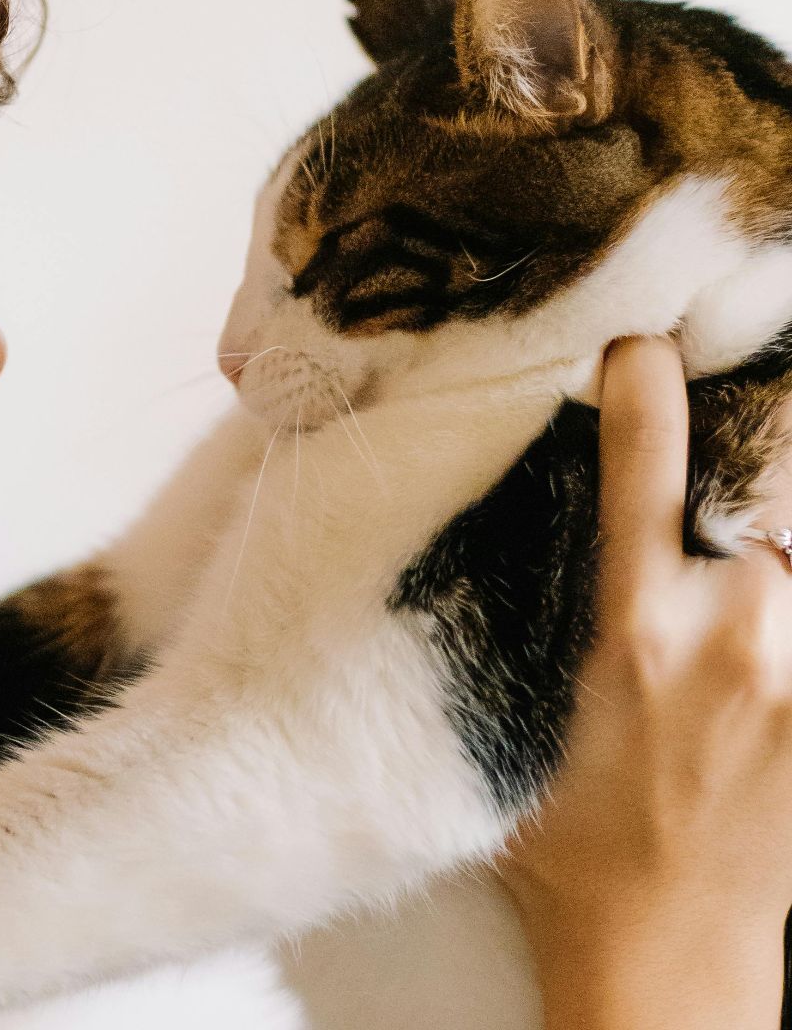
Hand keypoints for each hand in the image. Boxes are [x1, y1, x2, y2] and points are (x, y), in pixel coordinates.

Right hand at [499, 336, 791, 1029]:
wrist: (668, 950)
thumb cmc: (573, 843)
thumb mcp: (528, 714)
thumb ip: (548, 620)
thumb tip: (537, 530)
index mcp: (631, 636)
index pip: (643, 476)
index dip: (646, 394)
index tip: (641, 345)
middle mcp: (734, 639)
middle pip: (770, 490)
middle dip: (758, 453)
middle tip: (739, 413)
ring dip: (774, 544)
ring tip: (727, 603)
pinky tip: (765, 611)